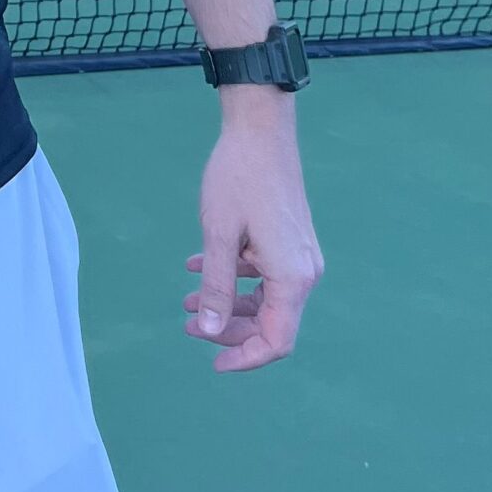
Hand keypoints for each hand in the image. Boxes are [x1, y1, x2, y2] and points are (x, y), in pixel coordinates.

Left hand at [184, 97, 323, 373]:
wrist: (260, 129)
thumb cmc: (237, 179)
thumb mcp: (218, 236)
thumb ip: (215, 287)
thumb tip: (208, 330)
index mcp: (292, 278)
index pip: (276, 341)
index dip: (245, 357)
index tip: (213, 363)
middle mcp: (304, 272)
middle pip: (271, 322)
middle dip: (228, 329)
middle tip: (188, 325)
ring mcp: (299, 254)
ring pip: (265, 297)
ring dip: (227, 302)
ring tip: (187, 299)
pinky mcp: (290, 238)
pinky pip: (264, 272)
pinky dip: (235, 275)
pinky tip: (198, 264)